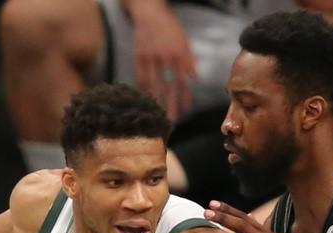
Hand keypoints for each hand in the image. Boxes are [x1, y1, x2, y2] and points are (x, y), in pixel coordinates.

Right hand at [125, 0, 196, 120]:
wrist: (149, 13)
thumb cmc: (170, 27)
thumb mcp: (184, 41)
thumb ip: (189, 60)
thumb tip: (195, 79)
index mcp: (177, 54)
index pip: (182, 81)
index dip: (184, 97)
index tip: (185, 110)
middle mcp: (164, 58)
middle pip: (167, 86)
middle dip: (169, 104)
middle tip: (170, 120)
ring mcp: (149, 58)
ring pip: (151, 84)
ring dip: (154, 100)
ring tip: (156, 114)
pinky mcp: (138, 57)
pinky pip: (140, 77)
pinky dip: (142, 89)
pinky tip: (144, 100)